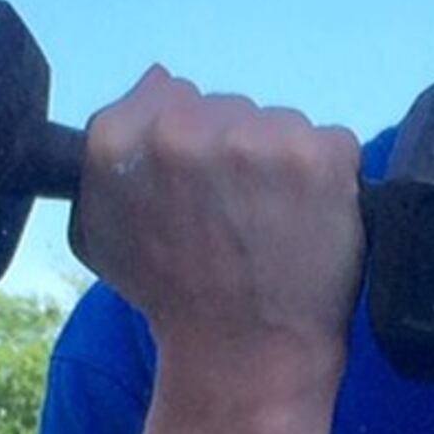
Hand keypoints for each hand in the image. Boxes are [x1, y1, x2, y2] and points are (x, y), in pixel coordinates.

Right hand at [72, 67, 366, 390]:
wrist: (244, 354)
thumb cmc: (172, 295)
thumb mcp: (104, 227)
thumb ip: (112, 148)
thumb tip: (158, 78)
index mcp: (122, 140)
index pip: (166, 94)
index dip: (186, 145)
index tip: (195, 190)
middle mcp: (185, 129)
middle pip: (225, 108)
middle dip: (233, 152)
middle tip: (234, 216)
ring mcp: (257, 138)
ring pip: (276, 124)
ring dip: (280, 164)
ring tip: (272, 225)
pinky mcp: (320, 154)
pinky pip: (328, 144)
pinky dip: (327, 180)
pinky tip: (307, 224)